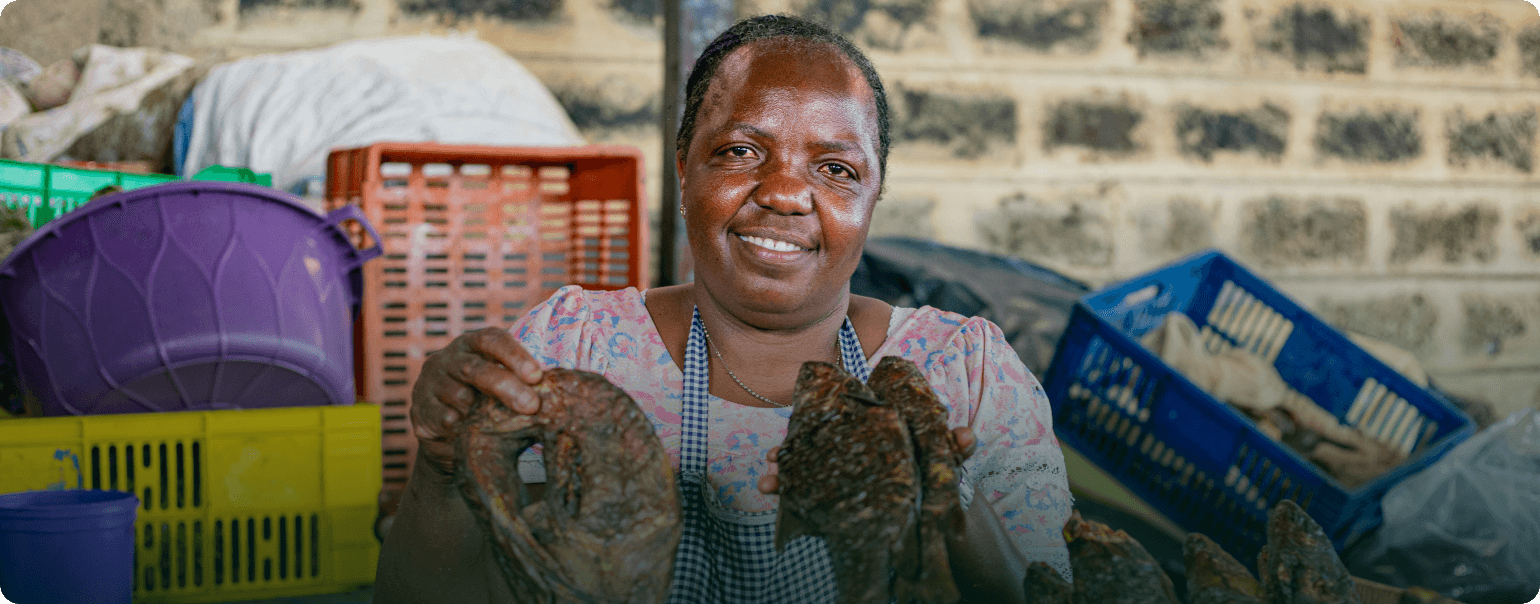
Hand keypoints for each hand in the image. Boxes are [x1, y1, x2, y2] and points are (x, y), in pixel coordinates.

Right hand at [410, 327, 544, 476]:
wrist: (449, 435)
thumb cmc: (487, 402)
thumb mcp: (502, 386)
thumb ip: (521, 382)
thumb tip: (558, 391)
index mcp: (472, 345)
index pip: (492, 339)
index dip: (514, 355)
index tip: (537, 375)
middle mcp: (448, 359)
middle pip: (476, 369)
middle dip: (506, 387)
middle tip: (532, 405)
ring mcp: (429, 383)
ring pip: (459, 396)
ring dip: (482, 413)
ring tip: (499, 425)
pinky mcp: (418, 410)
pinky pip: (443, 419)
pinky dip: (461, 428)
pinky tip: (471, 433)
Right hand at [756, 426, 977, 493]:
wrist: (929, 512)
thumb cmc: (934, 472)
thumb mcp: (942, 458)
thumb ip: (952, 447)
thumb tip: (966, 435)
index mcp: (869, 426)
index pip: (838, 414)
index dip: (814, 413)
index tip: (796, 416)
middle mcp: (848, 444)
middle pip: (812, 439)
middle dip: (786, 446)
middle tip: (771, 455)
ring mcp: (839, 470)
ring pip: (803, 466)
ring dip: (782, 474)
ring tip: (767, 483)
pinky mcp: (834, 497)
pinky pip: (806, 494)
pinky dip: (789, 496)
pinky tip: (774, 496)